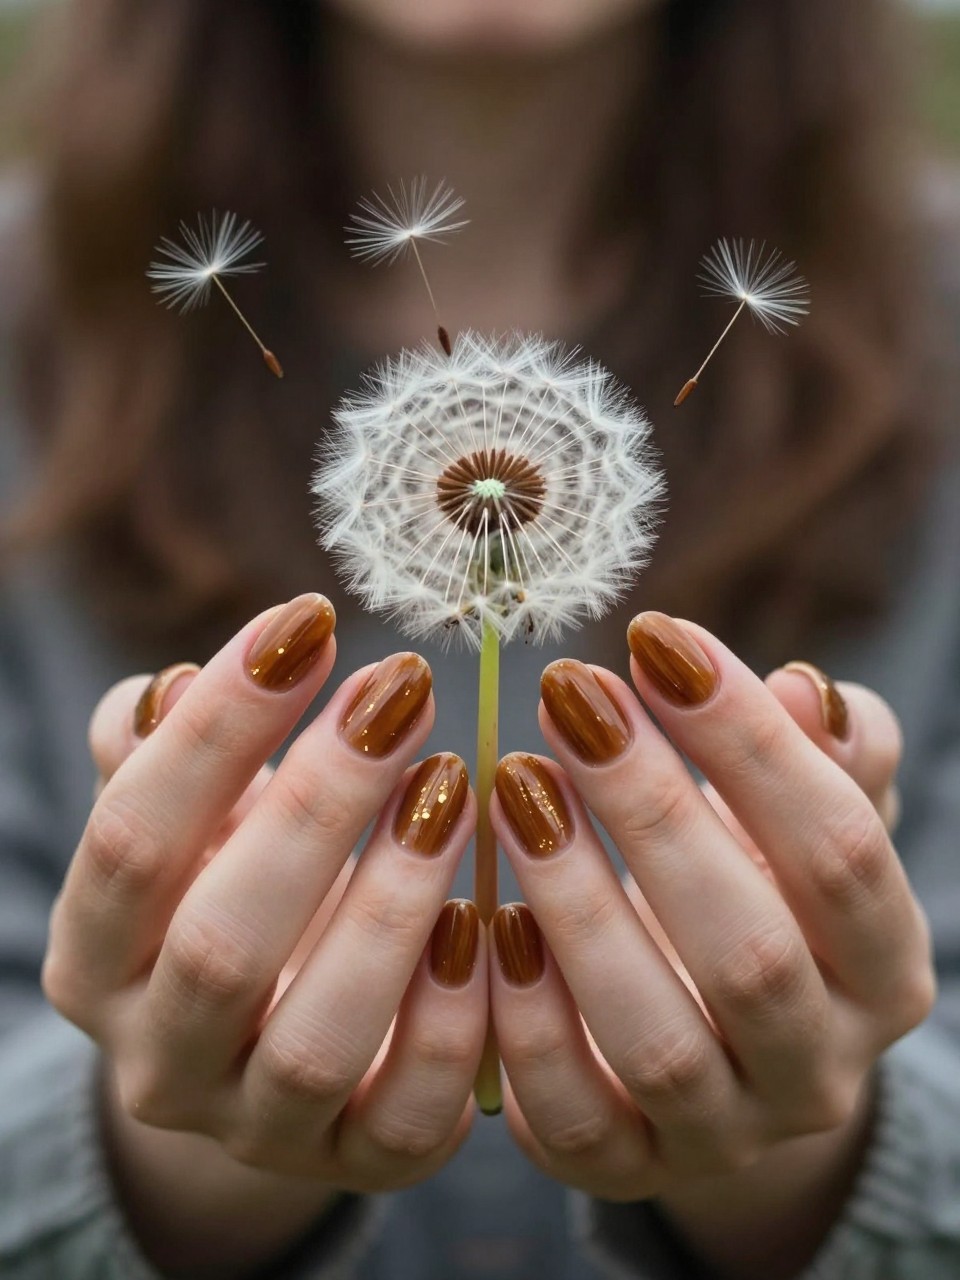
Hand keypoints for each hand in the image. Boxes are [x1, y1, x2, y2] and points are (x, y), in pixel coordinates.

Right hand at [42, 594, 484, 1271]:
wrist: (273, 1034)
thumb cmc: (238, 885)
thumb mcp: (190, 823)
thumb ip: (161, 758)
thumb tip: (171, 688)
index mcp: (97, 956)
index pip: (133, 838)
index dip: (218, 730)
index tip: (309, 623)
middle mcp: (159, 1056)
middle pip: (221, 943)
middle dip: (317, 807)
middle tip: (401, 692)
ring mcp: (257, 1126)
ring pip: (317, 1041)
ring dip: (392, 908)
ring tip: (455, 789)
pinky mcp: (360, 1161)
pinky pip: (411, 1115)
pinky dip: (455, 1020)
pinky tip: (493, 919)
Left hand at [488, 613, 933, 1252]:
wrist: (711, 1040)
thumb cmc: (750, 893)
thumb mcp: (799, 827)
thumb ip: (821, 761)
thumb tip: (803, 689)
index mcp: (883, 969)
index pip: (840, 850)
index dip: (750, 743)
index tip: (657, 640)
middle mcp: (819, 1068)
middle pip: (749, 952)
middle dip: (652, 811)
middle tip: (570, 696)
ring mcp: (722, 1133)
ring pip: (654, 1040)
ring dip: (578, 905)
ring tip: (515, 787)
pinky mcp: (623, 1165)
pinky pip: (571, 1115)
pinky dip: (525, 1020)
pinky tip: (483, 918)